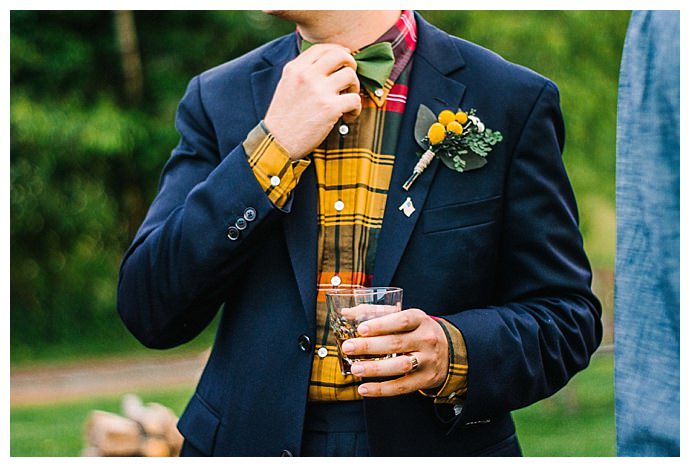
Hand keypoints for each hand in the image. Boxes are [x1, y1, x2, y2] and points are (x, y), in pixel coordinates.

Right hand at [263, 43, 361, 159]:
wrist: (277, 142)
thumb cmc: (283, 118)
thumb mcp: (286, 86)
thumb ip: (302, 73)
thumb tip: (327, 64)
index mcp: (295, 69)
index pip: (322, 48)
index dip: (338, 50)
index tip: (345, 59)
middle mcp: (307, 76)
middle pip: (340, 56)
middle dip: (351, 65)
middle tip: (349, 80)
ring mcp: (319, 91)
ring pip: (351, 76)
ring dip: (355, 88)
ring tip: (347, 100)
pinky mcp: (330, 108)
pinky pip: (355, 99)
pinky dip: (356, 109)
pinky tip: (348, 117)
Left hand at [341, 308, 449, 396]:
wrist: (448, 351)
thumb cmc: (417, 331)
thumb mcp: (404, 317)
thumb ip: (376, 313)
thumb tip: (346, 312)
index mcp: (420, 320)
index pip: (401, 320)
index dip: (381, 325)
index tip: (361, 329)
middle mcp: (426, 339)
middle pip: (396, 343)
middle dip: (369, 346)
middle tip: (348, 347)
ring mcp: (428, 360)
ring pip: (400, 366)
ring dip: (375, 369)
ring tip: (355, 369)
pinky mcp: (426, 379)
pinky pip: (402, 387)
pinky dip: (381, 389)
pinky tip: (364, 388)